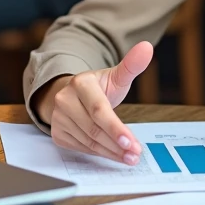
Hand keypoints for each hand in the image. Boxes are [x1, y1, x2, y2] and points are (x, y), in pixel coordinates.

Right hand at [39, 42, 153, 164]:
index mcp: (81, 83)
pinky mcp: (57, 133)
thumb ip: (132, 65)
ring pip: (88, 142)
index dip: (115, 128)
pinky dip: (100, 153)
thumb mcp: (116, 76)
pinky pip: (81, 148)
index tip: (131, 142)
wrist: (74, 96)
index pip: (99, 110)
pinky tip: (114, 154)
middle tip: (135, 154)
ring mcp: (58, 118)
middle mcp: (65, 100)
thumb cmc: (98, 88)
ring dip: (111, 152)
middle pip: (94, 129)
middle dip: (117, 144)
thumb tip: (146, 48)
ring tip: (130, 157)